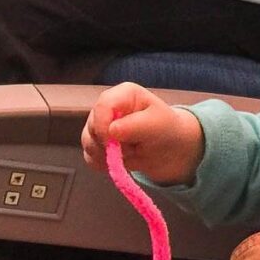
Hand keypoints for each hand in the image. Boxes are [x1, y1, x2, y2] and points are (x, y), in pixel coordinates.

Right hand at [82, 82, 204, 184]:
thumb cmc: (167, 130)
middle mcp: (107, 108)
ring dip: (108, 156)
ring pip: (88, 143)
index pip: (102, 106)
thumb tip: (111, 130)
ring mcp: (100, 126)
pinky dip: (103, 165)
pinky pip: (89, 157)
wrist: (171, 150)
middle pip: (92, 127)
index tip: (114, 142)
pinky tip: (120, 163)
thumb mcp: (158, 124)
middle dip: (110, 144)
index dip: (104, 126)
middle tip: (133, 148)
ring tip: (131, 154)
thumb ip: (135, 125)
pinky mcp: (98, 145)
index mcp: (122, 95)